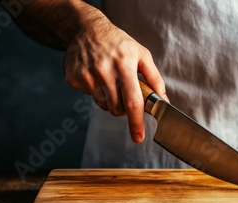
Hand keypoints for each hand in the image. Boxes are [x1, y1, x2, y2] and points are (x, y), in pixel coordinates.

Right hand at [64, 18, 168, 142]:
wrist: (87, 29)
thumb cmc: (119, 44)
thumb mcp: (142, 55)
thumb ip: (154, 79)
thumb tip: (163, 101)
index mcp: (124, 66)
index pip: (132, 101)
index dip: (136, 122)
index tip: (138, 137)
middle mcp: (104, 71)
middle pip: (116, 108)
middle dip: (122, 109)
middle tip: (123, 93)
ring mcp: (86, 75)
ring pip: (102, 105)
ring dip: (109, 99)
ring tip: (109, 80)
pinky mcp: (73, 77)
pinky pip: (88, 96)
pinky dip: (94, 90)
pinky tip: (95, 74)